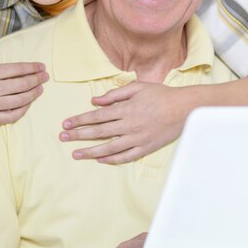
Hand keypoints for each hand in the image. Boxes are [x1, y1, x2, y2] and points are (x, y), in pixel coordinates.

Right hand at [0, 33, 48, 131]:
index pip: (16, 69)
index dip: (32, 67)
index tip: (41, 66)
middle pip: (22, 84)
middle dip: (37, 79)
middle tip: (45, 76)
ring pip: (20, 100)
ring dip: (34, 94)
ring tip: (41, 89)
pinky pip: (12, 116)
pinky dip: (23, 110)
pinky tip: (28, 104)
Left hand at [60, 81, 186, 163]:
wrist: (184, 108)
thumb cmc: (161, 95)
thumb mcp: (138, 87)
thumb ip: (115, 94)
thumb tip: (95, 101)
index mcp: (125, 109)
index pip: (96, 116)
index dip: (79, 120)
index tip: (66, 124)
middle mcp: (128, 125)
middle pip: (98, 132)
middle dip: (78, 136)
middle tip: (63, 138)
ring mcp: (137, 138)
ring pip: (109, 148)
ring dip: (91, 152)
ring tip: (76, 154)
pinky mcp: (145, 148)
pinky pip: (126, 156)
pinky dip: (112, 159)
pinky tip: (101, 160)